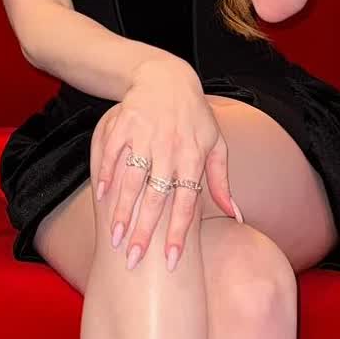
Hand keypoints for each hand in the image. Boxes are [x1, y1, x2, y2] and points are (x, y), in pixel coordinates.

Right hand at [91, 56, 241, 270]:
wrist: (167, 78)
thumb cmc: (195, 118)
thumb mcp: (215, 145)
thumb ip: (222, 182)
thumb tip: (236, 216)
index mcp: (194, 156)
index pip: (187, 202)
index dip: (179, 232)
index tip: (172, 261)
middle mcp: (170, 148)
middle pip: (157, 198)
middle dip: (145, 231)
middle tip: (134, 260)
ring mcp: (145, 135)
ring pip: (132, 180)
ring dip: (123, 211)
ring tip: (115, 239)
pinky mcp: (124, 124)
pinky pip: (113, 155)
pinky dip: (107, 176)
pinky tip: (103, 200)